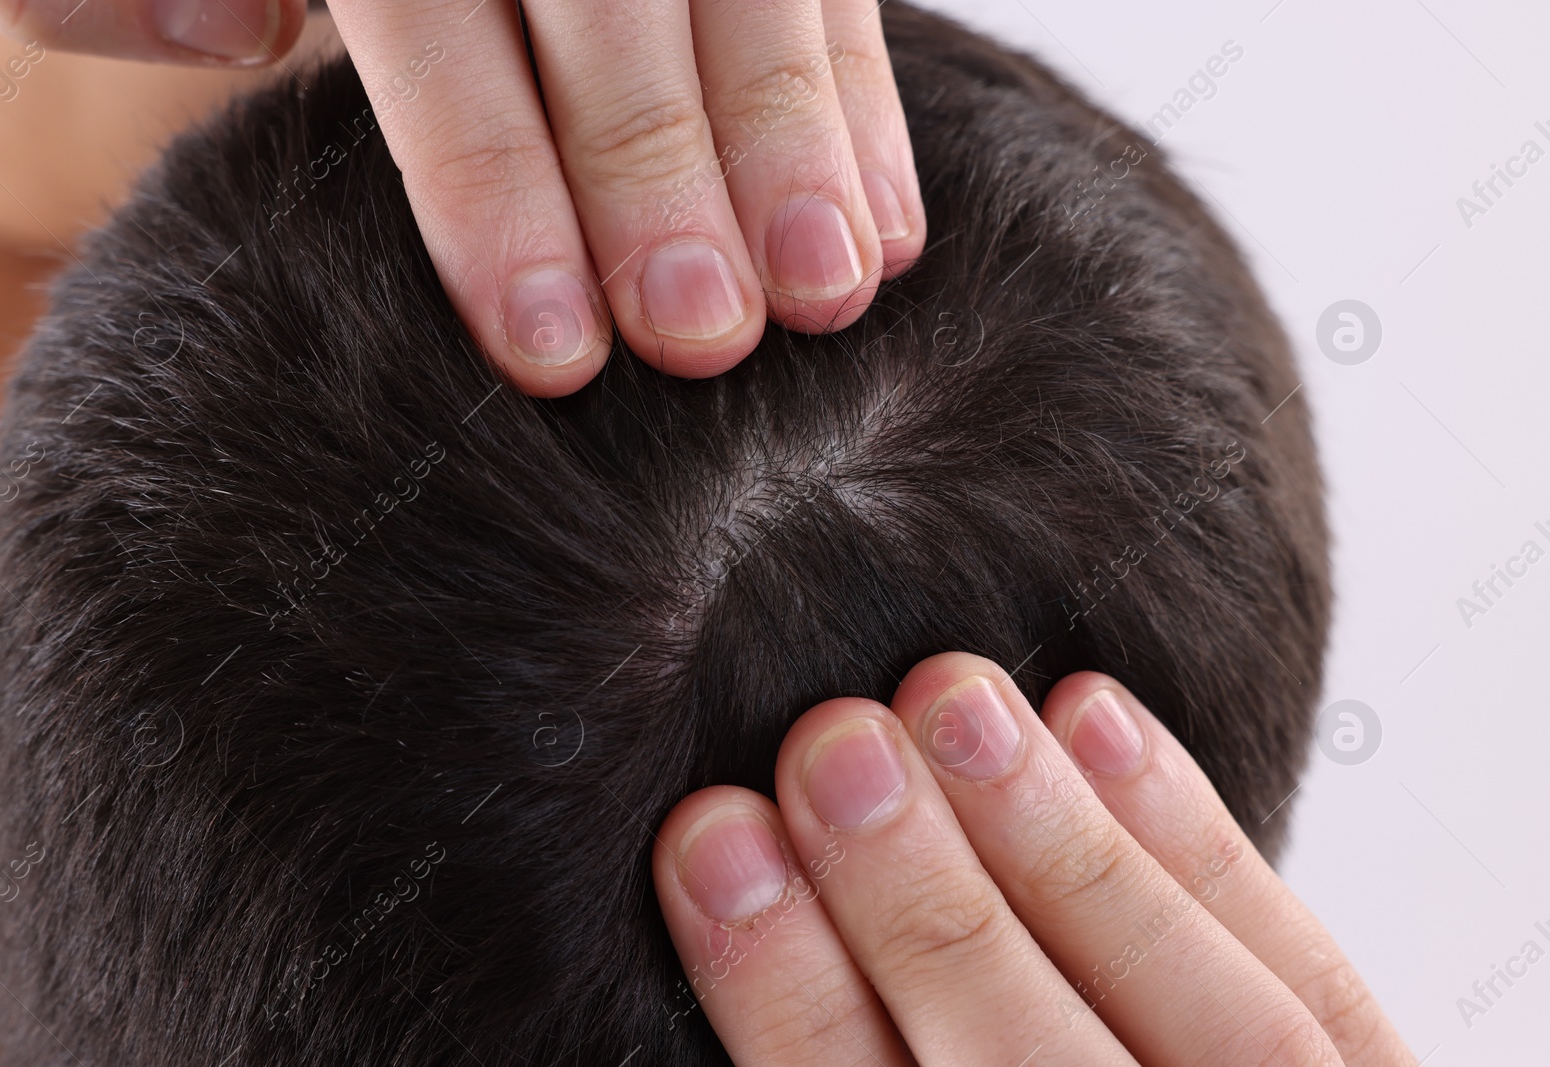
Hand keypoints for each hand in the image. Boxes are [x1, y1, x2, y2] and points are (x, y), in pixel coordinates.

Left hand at [0, 0, 923, 396]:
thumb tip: (225, 29)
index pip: (437, 24)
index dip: (495, 189)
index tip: (556, 356)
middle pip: (614, 0)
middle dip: (661, 172)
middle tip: (707, 341)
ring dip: (800, 138)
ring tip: (831, 293)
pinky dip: (864, 103)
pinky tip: (887, 228)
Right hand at [654, 652, 1416, 1064]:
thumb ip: (840, 1049)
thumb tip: (740, 879)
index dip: (789, 999)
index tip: (711, 842)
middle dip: (928, 907)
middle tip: (834, 746)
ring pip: (1220, 1032)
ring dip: (1071, 850)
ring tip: (954, 697)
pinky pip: (1314, 986)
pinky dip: (1202, 842)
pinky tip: (1096, 714)